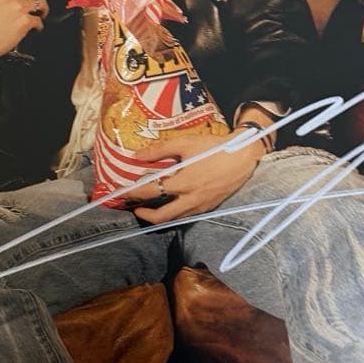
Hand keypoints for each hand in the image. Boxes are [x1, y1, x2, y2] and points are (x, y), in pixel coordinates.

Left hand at [125, 130, 265, 224]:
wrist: (244, 156)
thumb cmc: (214, 148)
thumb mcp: (185, 143)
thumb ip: (159, 151)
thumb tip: (137, 156)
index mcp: (183, 183)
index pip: (151, 192)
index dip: (132, 193)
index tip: (120, 192)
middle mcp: (191, 199)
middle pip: (161, 217)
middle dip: (143, 214)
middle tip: (133, 206)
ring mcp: (201, 206)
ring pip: (174, 219)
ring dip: (158, 215)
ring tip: (148, 206)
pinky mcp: (209, 207)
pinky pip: (186, 215)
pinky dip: (173, 212)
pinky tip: (170, 202)